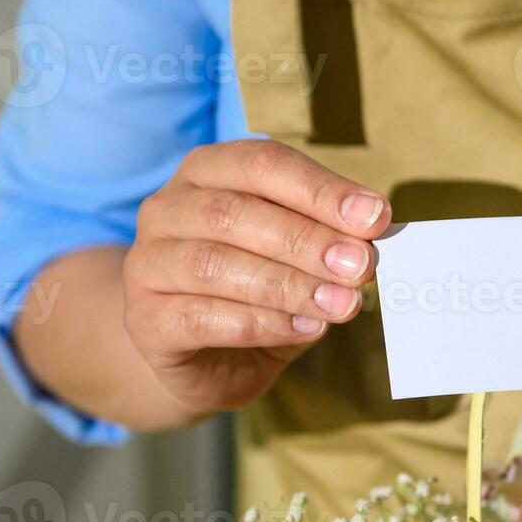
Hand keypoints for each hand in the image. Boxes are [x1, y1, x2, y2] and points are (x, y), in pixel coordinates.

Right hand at [123, 139, 388, 415]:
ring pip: (214, 265)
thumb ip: (330, 238)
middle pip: (235, 212)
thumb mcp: (301, 255)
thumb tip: (374, 231)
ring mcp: (147, 264)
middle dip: (307, 240)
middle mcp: (167, 209)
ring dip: (288, 285)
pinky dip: (262, 323)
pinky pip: (202, 317)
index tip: (374, 217)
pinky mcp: (146, 321)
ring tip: (342, 304)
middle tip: (361, 266)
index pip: (261, 164)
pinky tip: (307, 329)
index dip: (320, 190)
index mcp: (207, 172)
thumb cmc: (262, 291)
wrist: (209, 358)